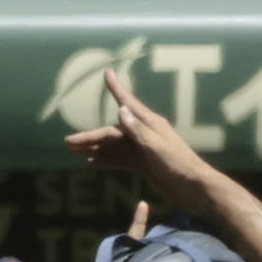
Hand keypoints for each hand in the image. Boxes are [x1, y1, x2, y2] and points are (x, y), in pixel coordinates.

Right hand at [66, 65, 212, 188]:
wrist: (194, 189)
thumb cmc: (179, 164)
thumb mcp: (157, 146)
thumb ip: (138, 130)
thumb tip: (121, 109)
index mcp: (149, 124)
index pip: (128, 103)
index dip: (116, 88)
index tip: (107, 73)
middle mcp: (144, 133)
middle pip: (112, 132)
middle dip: (90, 137)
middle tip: (67, 142)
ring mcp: (143, 149)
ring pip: (114, 146)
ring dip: (94, 149)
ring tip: (72, 152)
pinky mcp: (144, 165)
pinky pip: (120, 160)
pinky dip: (106, 160)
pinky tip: (91, 163)